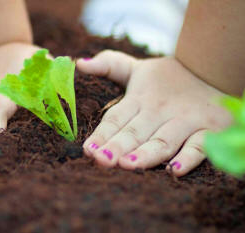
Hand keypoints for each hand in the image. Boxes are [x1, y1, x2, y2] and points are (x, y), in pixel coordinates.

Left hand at [77, 51, 231, 175]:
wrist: (213, 68)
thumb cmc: (169, 78)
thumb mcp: (138, 69)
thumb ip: (109, 65)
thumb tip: (79, 62)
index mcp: (140, 99)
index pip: (116, 118)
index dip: (101, 134)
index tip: (88, 149)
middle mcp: (160, 110)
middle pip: (135, 131)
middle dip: (118, 146)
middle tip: (101, 160)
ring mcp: (186, 119)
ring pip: (163, 140)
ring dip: (146, 153)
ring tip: (127, 164)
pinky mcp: (210, 128)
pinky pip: (199, 146)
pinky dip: (188, 157)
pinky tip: (174, 171)